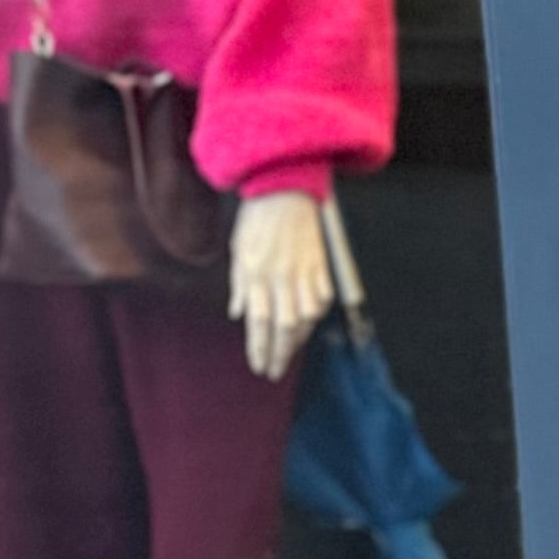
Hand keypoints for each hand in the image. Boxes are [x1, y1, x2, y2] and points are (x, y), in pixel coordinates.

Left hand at [230, 189, 332, 380]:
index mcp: (255, 273)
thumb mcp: (239, 250)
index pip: (257, 321)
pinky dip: (316, 313)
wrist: (283, 188)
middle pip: (283, 326)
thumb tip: (238, 314)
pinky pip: (321, 298)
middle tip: (276, 371)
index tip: (260, 366)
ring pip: (305, 316)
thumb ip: (240, 284)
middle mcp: (279, 276)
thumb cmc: (257, 218)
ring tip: (290, 349)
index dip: (259, 348)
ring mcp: (302, 270)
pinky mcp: (319, 263)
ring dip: (298, 338)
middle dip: (280, 353)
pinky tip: (309, 322)